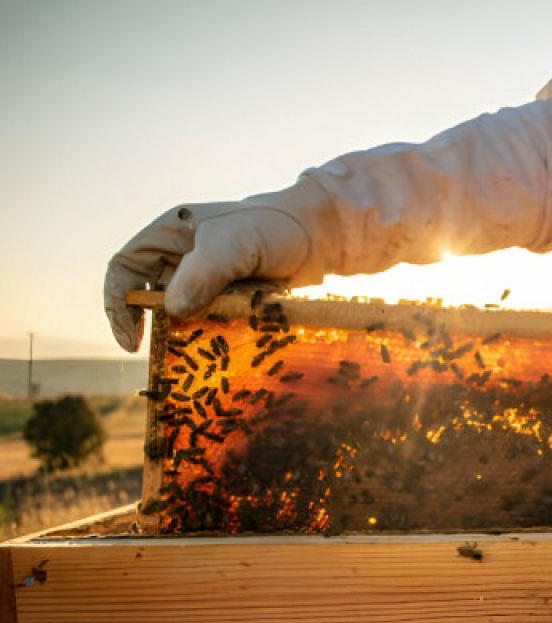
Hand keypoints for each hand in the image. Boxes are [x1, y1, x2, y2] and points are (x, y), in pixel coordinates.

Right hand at [104, 177, 336, 351]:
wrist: (321, 237)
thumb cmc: (275, 228)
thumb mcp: (236, 244)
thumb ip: (202, 272)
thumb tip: (171, 309)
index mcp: (170, 233)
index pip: (125, 267)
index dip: (118, 302)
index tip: (131, 339)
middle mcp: (181, 256)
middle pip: (148, 295)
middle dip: (152, 325)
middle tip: (164, 353)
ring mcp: (206, 278)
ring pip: (179, 313)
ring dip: (184, 333)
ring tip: (196, 353)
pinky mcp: (228, 298)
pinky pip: (207, 321)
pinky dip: (210, 336)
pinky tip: (221, 349)